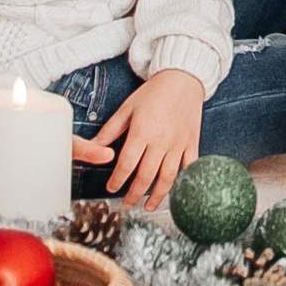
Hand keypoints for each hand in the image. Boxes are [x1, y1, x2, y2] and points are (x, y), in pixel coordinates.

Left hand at [87, 68, 205, 209]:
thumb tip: (94, 145)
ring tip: (148, 206)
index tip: (111, 188)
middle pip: (146, 176)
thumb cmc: (154, 92)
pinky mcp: (191, 143)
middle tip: (127, 203)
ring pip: (167, 178)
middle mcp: (161, 142)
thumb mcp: (127, 108)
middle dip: (135, 194)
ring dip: (157, 196)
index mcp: (142, 132)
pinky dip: (183, 181)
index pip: (126, 164)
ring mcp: (178, 144)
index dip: (117, 180)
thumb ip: (111, 129)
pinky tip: (177, 191)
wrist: (183, 78)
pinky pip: (188, 167)